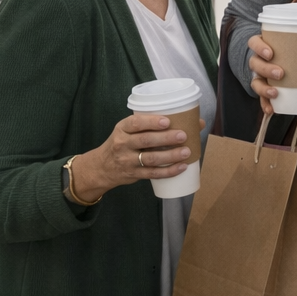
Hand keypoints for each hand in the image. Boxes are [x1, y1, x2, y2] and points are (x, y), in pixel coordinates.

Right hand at [68, 113, 204, 200]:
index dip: (151, 122)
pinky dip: (168, 171)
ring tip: (186, 152)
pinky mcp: (134, 174)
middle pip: (146, 140)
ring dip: (170, 156)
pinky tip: (181, 167)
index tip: (167, 121)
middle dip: (165, 138)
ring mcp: (128, 161)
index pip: (135, 123)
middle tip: (183, 135)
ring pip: (151, 158)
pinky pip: (152, 174)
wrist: (101, 167)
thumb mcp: (127, 130)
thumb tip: (194, 121)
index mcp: (122, 128)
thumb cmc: (122, 143)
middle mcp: (123, 144)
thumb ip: (151, 125)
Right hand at [247, 33, 296, 115]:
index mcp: (264, 45)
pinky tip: (271, 110)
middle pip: (255, 63)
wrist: (284, 64)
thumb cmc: (291, 52)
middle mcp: (258, 60)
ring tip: (275, 93)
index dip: (259, 47)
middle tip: (280, 73)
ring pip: (255, 82)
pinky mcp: (263, 89)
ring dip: (263, 88)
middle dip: (266, 69)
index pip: (254, 43)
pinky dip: (265, 104)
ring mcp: (259, 76)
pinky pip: (260, 98)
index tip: (270, 53)